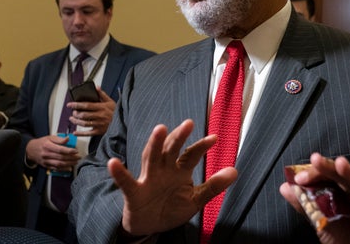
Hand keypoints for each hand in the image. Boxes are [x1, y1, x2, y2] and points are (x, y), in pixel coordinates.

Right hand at [25, 135, 80, 170]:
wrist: (30, 150)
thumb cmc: (41, 143)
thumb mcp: (49, 137)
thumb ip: (59, 139)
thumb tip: (68, 139)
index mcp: (47, 145)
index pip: (60, 149)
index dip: (69, 151)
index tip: (76, 151)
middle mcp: (46, 154)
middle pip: (61, 157)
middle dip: (71, 158)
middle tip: (78, 157)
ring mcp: (46, 161)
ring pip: (59, 164)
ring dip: (69, 164)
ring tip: (76, 162)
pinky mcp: (46, 166)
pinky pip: (55, 169)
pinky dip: (63, 169)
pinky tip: (69, 168)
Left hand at [68, 88, 115, 135]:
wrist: (123, 123)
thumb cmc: (116, 112)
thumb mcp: (110, 101)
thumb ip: (102, 94)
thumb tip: (96, 88)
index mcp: (101, 107)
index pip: (86, 105)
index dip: (76, 105)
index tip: (70, 104)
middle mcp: (99, 116)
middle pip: (83, 115)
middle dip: (76, 113)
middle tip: (73, 112)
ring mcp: (99, 124)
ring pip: (84, 123)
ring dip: (76, 121)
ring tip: (72, 119)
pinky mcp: (99, 131)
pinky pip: (88, 133)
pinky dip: (80, 133)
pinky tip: (75, 132)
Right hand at [108, 119, 237, 235]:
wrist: (150, 227)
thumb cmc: (172, 208)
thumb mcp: (196, 199)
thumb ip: (213, 186)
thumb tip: (235, 171)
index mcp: (179, 170)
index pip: (191, 154)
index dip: (202, 146)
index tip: (215, 138)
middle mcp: (163, 169)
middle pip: (171, 150)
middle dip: (179, 137)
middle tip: (188, 123)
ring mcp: (148, 179)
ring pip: (151, 158)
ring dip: (154, 144)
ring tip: (160, 129)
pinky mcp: (134, 192)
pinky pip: (126, 182)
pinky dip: (119, 173)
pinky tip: (114, 163)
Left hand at [279, 153, 349, 243]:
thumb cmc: (346, 238)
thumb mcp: (322, 222)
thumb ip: (306, 205)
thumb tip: (284, 187)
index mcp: (342, 193)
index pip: (328, 177)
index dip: (314, 174)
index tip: (298, 178)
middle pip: (343, 178)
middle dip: (329, 168)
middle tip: (315, 159)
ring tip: (341, 164)